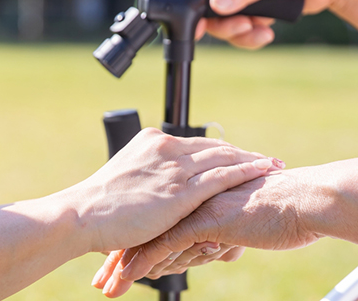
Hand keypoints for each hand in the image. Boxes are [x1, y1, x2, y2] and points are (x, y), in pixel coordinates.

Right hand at [59, 127, 282, 253]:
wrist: (83, 216)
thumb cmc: (99, 207)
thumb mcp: (126, 180)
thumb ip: (149, 178)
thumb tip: (160, 193)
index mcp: (153, 141)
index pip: (197, 144)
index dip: (223, 151)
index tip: (242, 156)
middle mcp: (166, 147)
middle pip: (216, 147)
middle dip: (244, 154)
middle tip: (268, 159)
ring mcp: (174, 167)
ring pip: (224, 157)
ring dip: (253, 160)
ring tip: (274, 165)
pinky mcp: (180, 189)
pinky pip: (222, 176)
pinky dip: (247, 171)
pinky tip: (264, 171)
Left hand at [95, 156, 357, 297]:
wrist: (308, 201)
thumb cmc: (284, 211)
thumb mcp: (245, 220)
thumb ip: (223, 229)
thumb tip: (215, 243)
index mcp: (199, 191)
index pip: (158, 215)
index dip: (136, 236)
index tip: (115, 254)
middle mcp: (192, 195)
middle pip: (146, 226)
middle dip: (121, 253)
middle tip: (101, 275)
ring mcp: (197, 206)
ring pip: (150, 237)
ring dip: (125, 264)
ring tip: (106, 285)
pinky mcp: (205, 221)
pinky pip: (165, 246)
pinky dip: (142, 264)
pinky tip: (124, 279)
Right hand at [184, 0, 345, 48]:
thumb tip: (217, 5)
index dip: (192, 4)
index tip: (198, 26)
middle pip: (210, 10)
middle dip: (225, 25)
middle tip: (244, 28)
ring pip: (228, 23)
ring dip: (241, 34)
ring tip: (260, 32)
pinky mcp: (260, 9)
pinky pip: (246, 29)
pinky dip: (253, 36)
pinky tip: (268, 33)